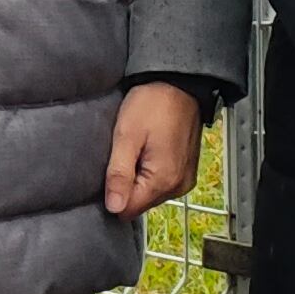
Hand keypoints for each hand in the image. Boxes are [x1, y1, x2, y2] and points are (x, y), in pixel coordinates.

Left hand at [104, 81, 204, 217]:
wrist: (178, 83)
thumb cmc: (153, 103)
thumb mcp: (127, 136)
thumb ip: (119, 174)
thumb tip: (114, 208)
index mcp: (164, 181)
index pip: (128, 210)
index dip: (112, 194)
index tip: (109, 171)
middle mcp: (178, 186)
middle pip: (139, 203)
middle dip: (126, 185)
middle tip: (123, 153)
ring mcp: (184, 179)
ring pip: (149, 193)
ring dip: (137, 177)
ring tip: (136, 149)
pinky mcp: (185, 171)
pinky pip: (160, 183)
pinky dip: (149, 172)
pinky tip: (147, 150)